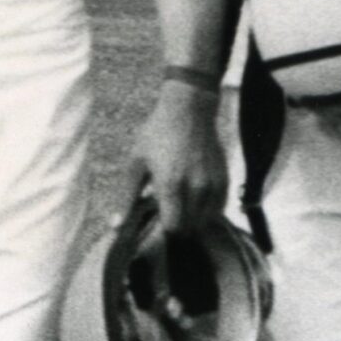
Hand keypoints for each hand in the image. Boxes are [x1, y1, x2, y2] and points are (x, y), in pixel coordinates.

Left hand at [129, 83, 226, 237]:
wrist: (188, 111)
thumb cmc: (156, 136)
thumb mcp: (135, 164)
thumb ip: (127, 198)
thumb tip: (115, 228)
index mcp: (170, 185)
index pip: (173, 228)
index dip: (163, 230)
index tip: (156, 218)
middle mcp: (195, 189)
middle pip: (189, 229)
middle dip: (177, 226)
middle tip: (166, 208)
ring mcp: (212, 186)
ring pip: (204, 222)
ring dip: (192, 219)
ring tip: (179, 200)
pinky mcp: (224, 181)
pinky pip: (217, 211)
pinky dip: (205, 211)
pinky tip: (193, 196)